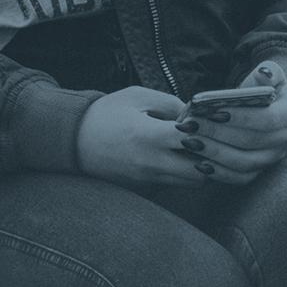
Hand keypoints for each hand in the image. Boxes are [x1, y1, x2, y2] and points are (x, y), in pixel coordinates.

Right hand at [75, 86, 220, 188]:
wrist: (72, 140)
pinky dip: (183, 175)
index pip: (194, 139)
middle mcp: (149, 163)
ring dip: (201, 168)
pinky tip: (180, 160)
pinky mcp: (143, 190)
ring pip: (192, 183)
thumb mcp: (137, 97)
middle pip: (201, 171)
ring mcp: (146, 180)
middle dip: (212, 157)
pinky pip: (174, 185)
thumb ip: (170, 103)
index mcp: (148, 135)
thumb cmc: (106, 114)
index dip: (210, 130)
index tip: (214, 121)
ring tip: (199, 150)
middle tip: (213, 141)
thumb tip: (199, 115)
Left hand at [173, 61, 286, 185]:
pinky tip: (199, 163)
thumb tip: (263, 74)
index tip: (212, 112)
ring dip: (215, 153)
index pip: (268, 119)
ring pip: (244, 163)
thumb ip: (267, 71)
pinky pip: (240, 178)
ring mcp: (274, 158)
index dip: (240, 117)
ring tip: (189, 141)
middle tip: (190, 125)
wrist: (268, 109)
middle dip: (218, 133)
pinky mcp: (260, 172)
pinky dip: (219, 173)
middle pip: (252, 142)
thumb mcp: (269, 74)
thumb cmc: (262, 89)